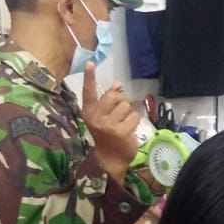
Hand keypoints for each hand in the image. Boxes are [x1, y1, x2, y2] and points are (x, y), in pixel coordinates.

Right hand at [80, 62, 139, 180]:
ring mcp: (109, 125)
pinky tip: (128, 130)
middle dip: (121, 101)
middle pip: (115, 96)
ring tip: (123, 124)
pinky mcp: (122, 132)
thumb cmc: (105, 136)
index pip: (88, 92)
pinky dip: (134, 122)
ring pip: (127, 106)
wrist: (109, 160)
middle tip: (118, 114)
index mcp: (88, 112)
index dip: (90, 77)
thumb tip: (117, 84)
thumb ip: (108, 101)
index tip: (90, 63)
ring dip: (128, 114)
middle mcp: (96, 117)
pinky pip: (134, 117)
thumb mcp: (102, 118)